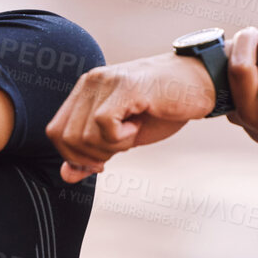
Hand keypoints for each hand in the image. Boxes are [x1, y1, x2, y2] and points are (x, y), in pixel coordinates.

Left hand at [46, 52, 217, 182]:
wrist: (201, 85)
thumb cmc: (163, 110)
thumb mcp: (123, 138)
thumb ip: (94, 153)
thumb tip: (67, 175)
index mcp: (85, 91)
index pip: (55, 132)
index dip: (74, 156)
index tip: (102, 161)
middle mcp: (91, 81)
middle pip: (66, 137)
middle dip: (92, 155)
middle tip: (122, 145)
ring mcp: (107, 82)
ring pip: (84, 133)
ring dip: (111, 145)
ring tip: (133, 131)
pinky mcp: (126, 87)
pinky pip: (103, 124)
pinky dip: (121, 136)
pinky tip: (138, 124)